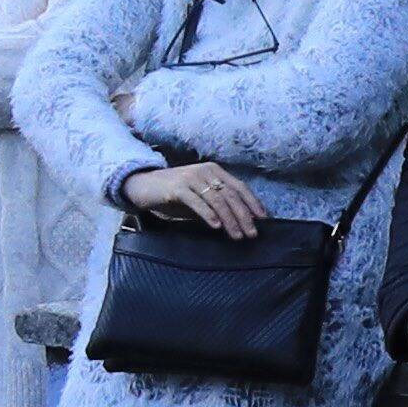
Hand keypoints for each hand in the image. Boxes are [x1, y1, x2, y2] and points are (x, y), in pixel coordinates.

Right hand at [123, 160, 264, 238]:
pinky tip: (216, 226)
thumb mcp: (200, 197)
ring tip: (237, 235)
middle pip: (231, 195)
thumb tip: (240, 221)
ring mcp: (191, 178)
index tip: (263, 220)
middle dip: (244, 216)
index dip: (253, 203)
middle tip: (252, 234)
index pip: (240, 187)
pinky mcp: (177, 187)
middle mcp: (205, 171)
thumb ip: (217, 205)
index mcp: (214, 171)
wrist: (144, 185)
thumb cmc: (174, 194)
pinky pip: (197, 202)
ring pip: (217, 200)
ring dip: (230, 219)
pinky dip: (208, 214)